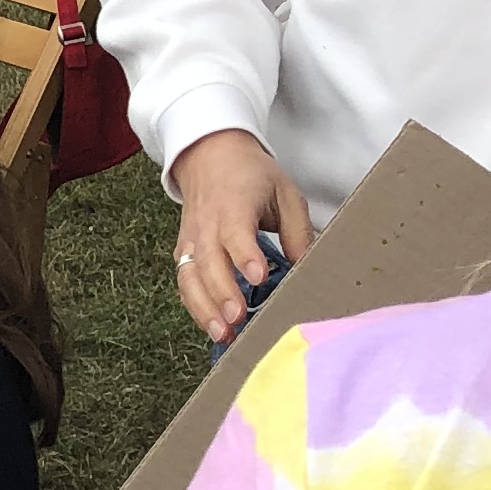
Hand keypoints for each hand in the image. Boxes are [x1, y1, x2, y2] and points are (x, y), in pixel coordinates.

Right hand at [167, 128, 313, 340]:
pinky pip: (185, 281)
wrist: (209, 156)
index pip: (236, 232)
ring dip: (203, 307)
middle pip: (208, 262)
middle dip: (222, 293)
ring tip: (222, 333)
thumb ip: (297, 231)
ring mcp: (191, 239)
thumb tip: (306, 269)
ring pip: (190, 276)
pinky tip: (212, 327)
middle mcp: (207, 224)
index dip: (244, 255)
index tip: (257, 276)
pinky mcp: (184, 252)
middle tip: (237, 318)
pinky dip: (195, 306)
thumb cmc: (252, 177)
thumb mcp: (285, 193)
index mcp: (234, 205)